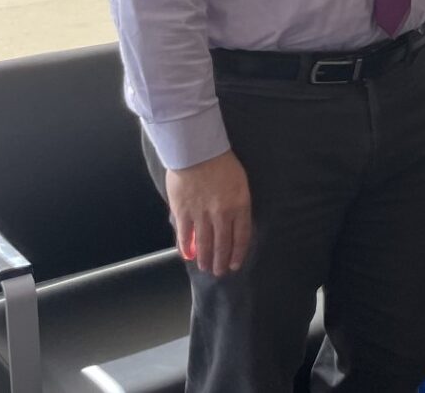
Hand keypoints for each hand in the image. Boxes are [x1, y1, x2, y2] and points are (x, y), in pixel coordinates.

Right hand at [165, 150, 251, 276]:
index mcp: (239, 205)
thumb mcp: (240, 183)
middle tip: (219, 272)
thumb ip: (237, 204)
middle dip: (221, 261)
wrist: (197, 152)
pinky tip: (188, 256)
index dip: (237, 253)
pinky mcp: (183, 213)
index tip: (234, 264)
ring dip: (205, 258)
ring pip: (204, 244)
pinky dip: (186, 248)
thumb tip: (234, 223)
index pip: (241, 236)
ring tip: (205, 268)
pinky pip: (185, 236)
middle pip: (222, 244)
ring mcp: (201, 215)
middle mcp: (222, 214)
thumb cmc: (222, 163)